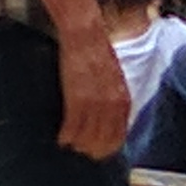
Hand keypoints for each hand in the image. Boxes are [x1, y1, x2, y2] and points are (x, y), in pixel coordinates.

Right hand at [55, 24, 128, 158]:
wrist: (85, 33)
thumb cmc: (97, 52)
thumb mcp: (114, 77)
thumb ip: (115, 97)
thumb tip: (109, 114)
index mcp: (123, 98)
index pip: (120, 133)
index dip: (109, 146)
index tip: (100, 152)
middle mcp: (112, 103)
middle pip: (105, 139)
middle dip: (94, 150)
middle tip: (83, 152)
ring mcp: (95, 101)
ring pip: (88, 136)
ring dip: (78, 144)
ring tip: (70, 145)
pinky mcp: (77, 97)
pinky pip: (73, 125)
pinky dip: (67, 135)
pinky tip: (62, 139)